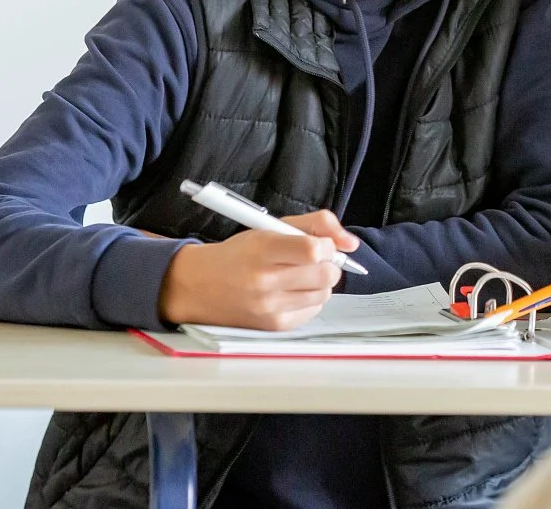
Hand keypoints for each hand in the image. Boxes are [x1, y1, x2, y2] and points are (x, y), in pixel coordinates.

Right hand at [158, 210, 357, 330]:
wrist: (198, 285)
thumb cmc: (238, 254)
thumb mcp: (271, 226)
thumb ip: (316, 225)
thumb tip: (352, 243)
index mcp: (263, 249)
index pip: (313, 250)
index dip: (327, 245)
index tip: (320, 244)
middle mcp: (265, 280)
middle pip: (326, 274)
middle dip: (328, 264)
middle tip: (313, 260)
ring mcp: (270, 306)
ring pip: (325, 293)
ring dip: (320, 282)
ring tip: (299, 275)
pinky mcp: (274, 325)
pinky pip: (313, 310)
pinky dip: (310, 299)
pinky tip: (291, 291)